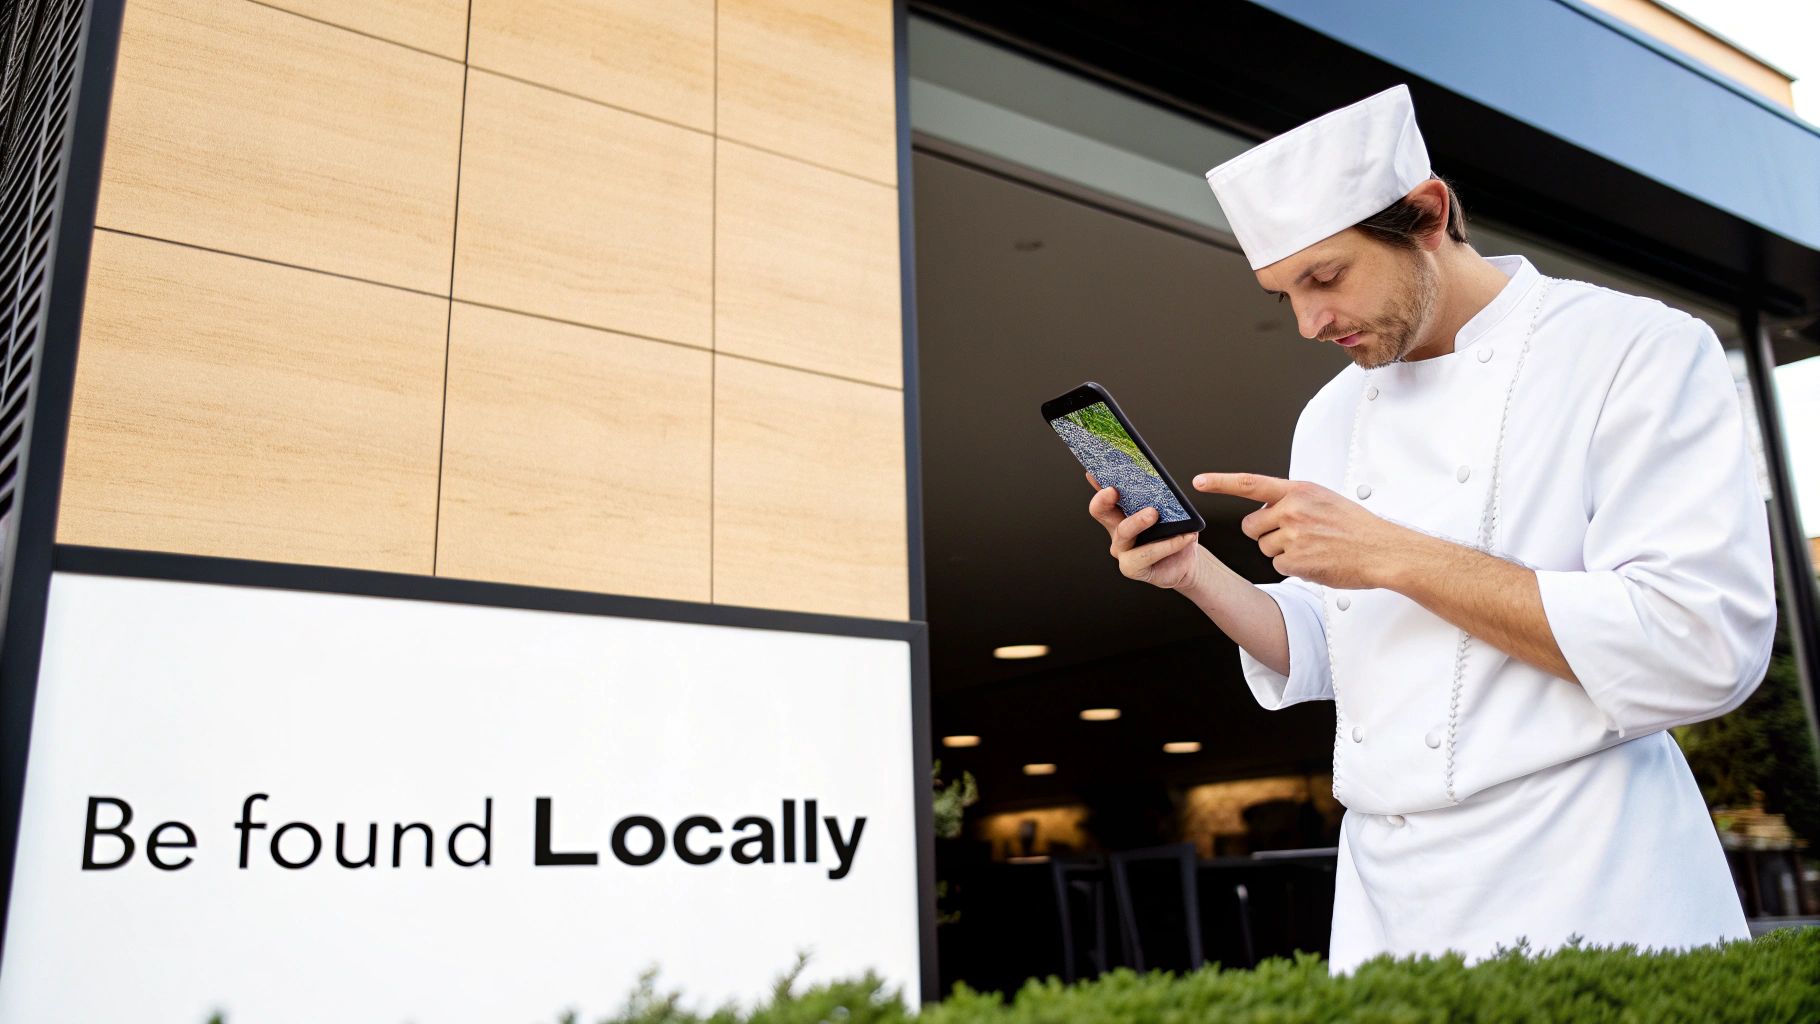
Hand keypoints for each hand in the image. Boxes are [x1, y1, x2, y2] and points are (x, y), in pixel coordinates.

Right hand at [1084, 471, 1203, 589]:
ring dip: (1137, 521)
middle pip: (1100, 512)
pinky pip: (1148, 553)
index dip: (1097, 484)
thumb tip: (1162, 483)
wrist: (1187, 562)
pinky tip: (1185, 536)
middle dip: (1104, 499)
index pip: (1105, 495)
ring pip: (1123, 532)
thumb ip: (1162, 498)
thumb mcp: (1171, 511)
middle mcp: (1116, 531)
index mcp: (1121, 514)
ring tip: (1154, 513)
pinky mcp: (1132, 568)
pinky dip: (1168, 544)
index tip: (1094, 472)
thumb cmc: (1176, 533)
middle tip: (1115, 490)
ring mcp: (1122, 551)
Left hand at [1192, 472, 1397, 589]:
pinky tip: (1316, 560)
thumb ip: (1293, 500)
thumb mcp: (1323, 499)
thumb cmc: (1355, 527)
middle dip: (1265, 533)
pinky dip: (1293, 567)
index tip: (1199, 481)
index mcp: (1299, 490)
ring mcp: (1294, 535)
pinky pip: (1279, 566)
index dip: (1221, 482)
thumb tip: (1268, 505)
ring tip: (1313, 547)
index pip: (1250, 483)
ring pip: (1265, 548)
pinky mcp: (1296, 560)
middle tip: (1294, 535)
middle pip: (1251, 525)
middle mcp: (1292, 509)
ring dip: (1283, 551)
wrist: (1382, 550)